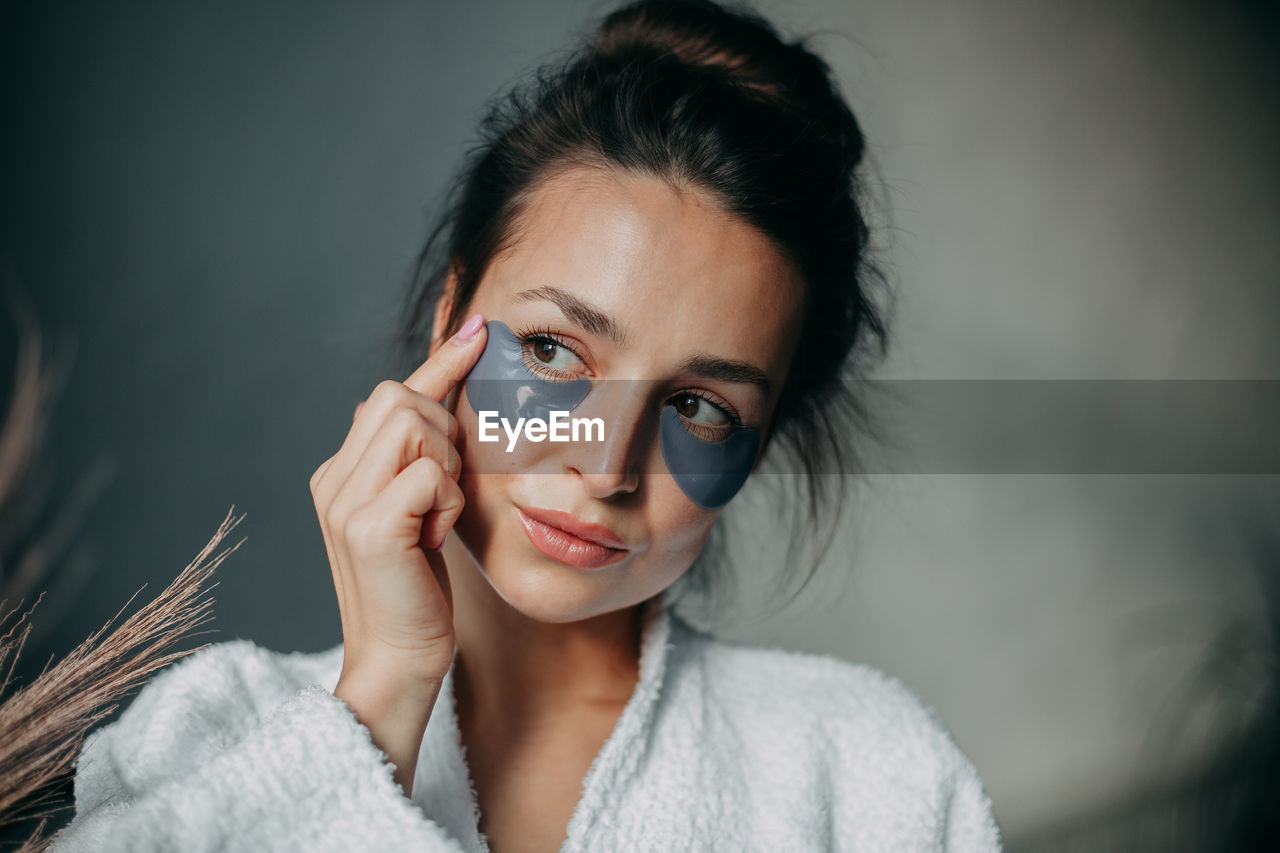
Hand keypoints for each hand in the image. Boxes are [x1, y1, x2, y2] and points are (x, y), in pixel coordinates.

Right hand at [309, 312, 486, 790]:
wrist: (397, 660)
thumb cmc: (417, 589)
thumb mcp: (420, 513)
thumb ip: (422, 460)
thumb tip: (437, 394)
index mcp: (341, 472)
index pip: (392, 394)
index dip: (440, 362)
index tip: (480, 332)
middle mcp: (333, 479)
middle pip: (403, 399)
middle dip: (445, 435)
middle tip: (444, 495)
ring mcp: (344, 501)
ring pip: (414, 427)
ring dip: (447, 469)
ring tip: (436, 519)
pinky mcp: (367, 527)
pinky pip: (429, 475)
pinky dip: (447, 502)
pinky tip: (435, 539)